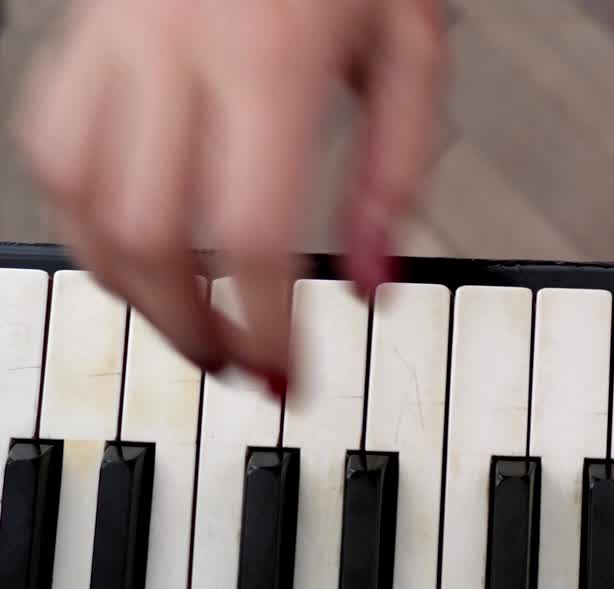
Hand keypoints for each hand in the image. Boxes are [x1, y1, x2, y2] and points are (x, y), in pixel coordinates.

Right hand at [13, 0, 447, 389]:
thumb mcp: (411, 46)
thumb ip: (397, 171)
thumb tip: (370, 285)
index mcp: (272, 55)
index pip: (253, 235)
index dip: (265, 325)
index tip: (287, 376)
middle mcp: (175, 47)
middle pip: (150, 234)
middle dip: (189, 327)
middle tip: (233, 366)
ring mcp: (113, 35)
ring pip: (79, 197)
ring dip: (127, 286)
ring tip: (183, 324)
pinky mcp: (83, 31)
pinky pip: (50, 143)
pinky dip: (84, 216)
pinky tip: (131, 244)